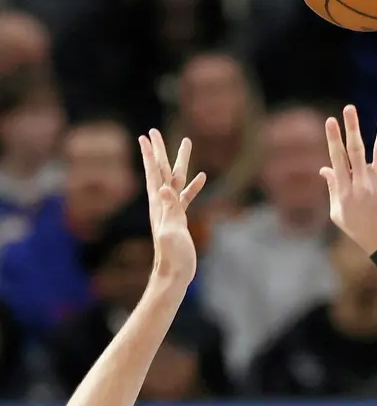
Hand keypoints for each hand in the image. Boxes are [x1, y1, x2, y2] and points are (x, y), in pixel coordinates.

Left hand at [139, 130, 205, 285]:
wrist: (174, 275)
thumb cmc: (172, 257)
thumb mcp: (171, 231)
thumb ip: (168, 209)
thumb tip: (164, 188)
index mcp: (160, 204)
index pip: (155, 173)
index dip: (151, 154)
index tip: (146, 135)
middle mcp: (163, 204)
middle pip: (162, 171)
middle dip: (160, 151)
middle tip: (155, 131)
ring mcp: (172, 211)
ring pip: (176, 180)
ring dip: (180, 163)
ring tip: (186, 145)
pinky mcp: (180, 219)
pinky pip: (187, 197)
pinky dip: (193, 185)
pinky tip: (202, 177)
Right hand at [321, 104, 376, 254]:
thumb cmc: (360, 230)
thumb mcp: (339, 213)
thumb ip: (333, 189)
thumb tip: (324, 168)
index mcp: (346, 191)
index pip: (337, 159)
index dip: (333, 139)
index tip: (331, 120)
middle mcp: (363, 185)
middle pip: (356, 151)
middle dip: (352, 128)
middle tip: (349, 108)